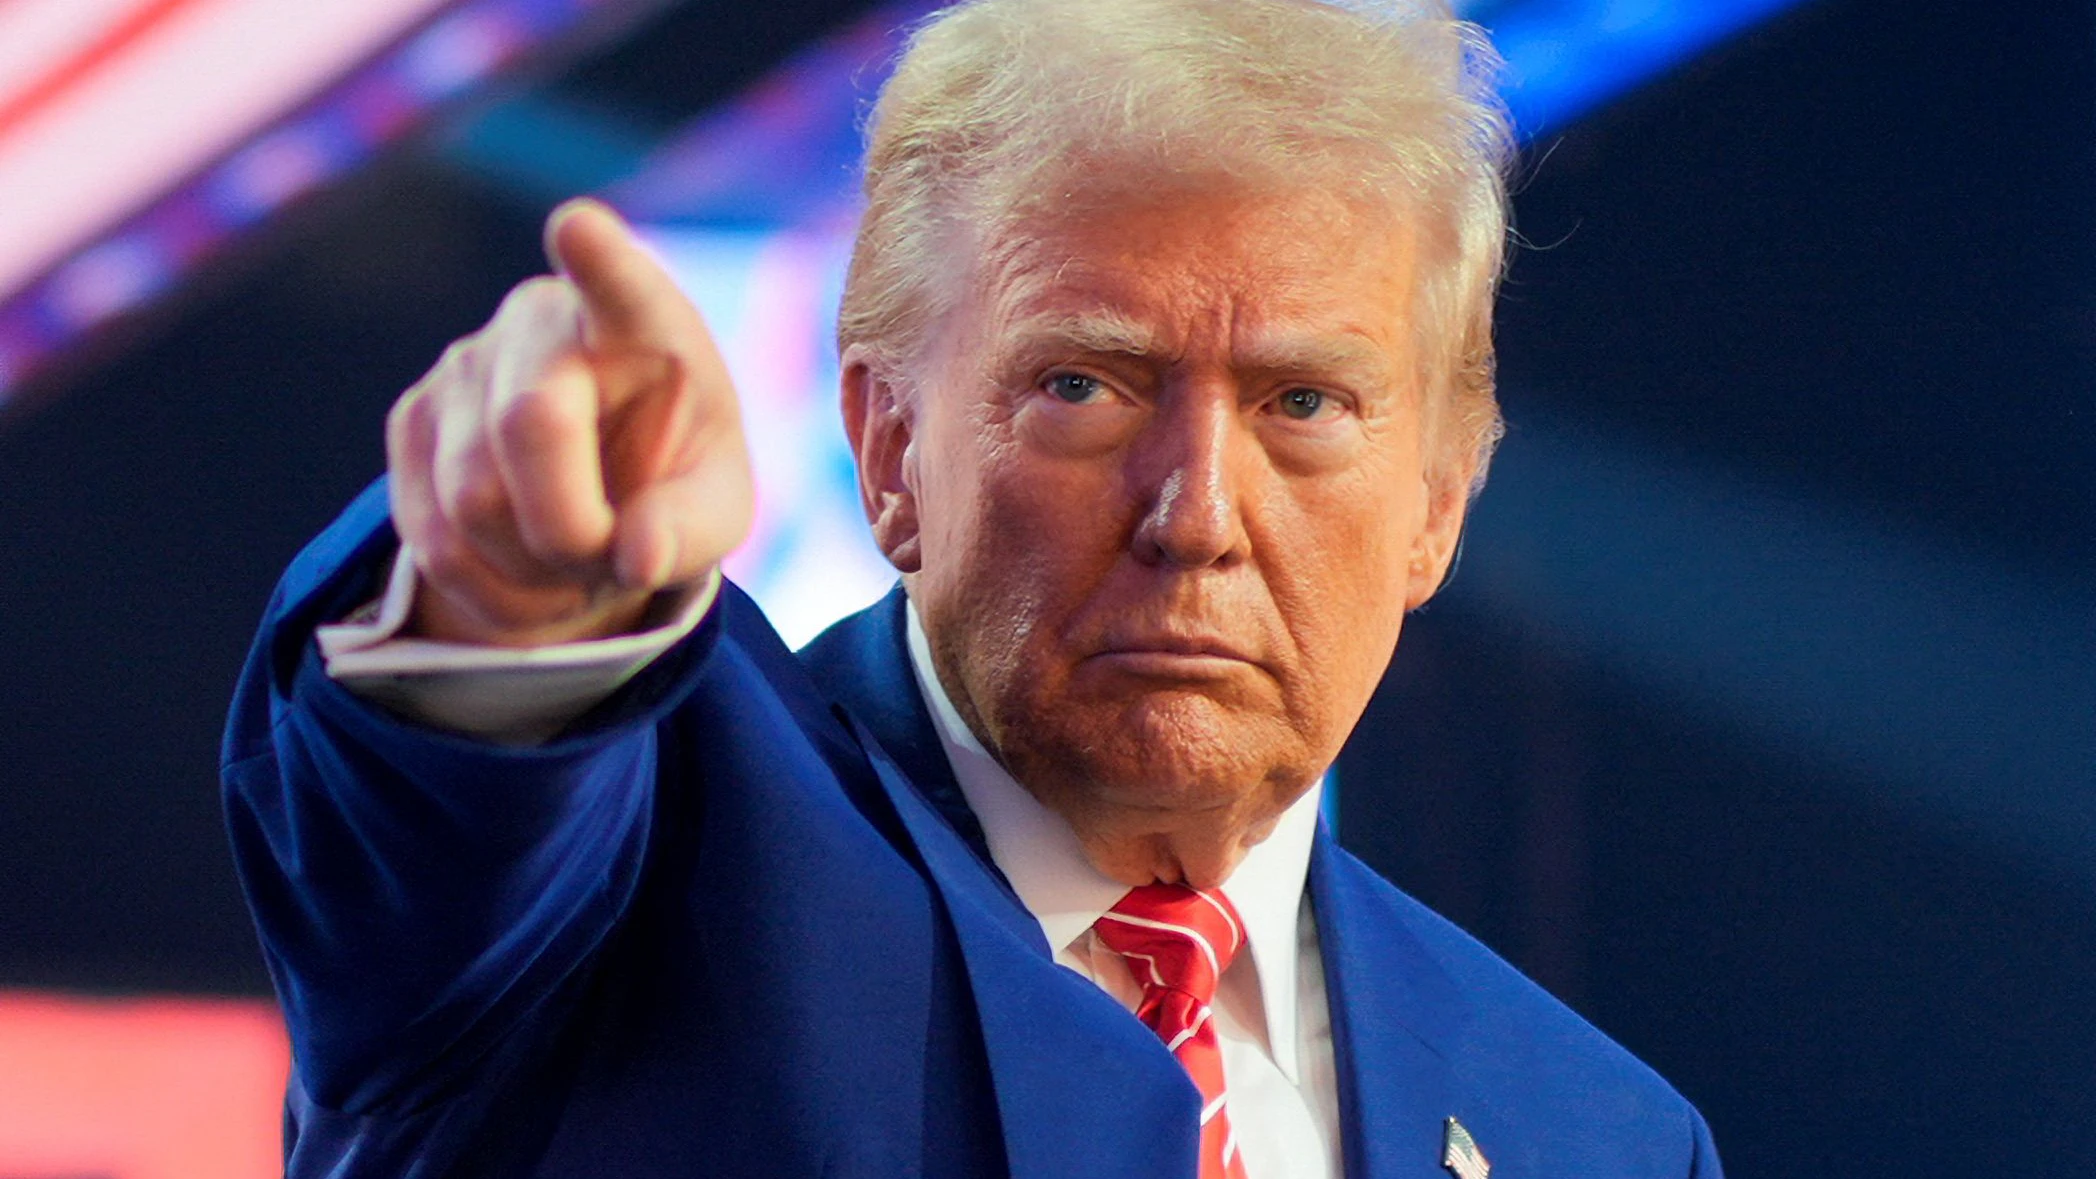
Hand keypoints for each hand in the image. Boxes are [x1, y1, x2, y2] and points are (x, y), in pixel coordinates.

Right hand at [385, 198, 752, 646]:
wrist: (599, 491)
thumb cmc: (672, 479)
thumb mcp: (716, 507)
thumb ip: (691, 528)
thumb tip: (636, 556)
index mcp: (641, 320)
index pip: (618, 282)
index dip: (598, 258)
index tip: (579, 229)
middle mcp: (541, 321)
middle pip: (530, 428)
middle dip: (574, 528)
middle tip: (615, 561)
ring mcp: (462, 363)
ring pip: (472, 501)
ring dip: (534, 570)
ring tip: (577, 564)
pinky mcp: (411, 420)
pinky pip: (432, 539)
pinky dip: (489, 590)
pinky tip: (527, 574)